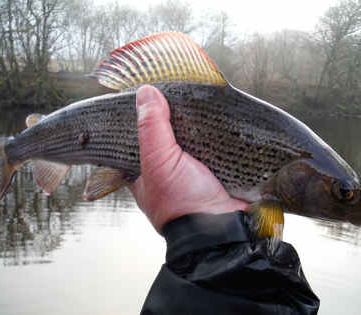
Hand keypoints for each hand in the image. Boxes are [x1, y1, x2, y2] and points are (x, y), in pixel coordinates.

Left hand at [129, 85, 247, 231]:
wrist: (225, 227)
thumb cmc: (183, 203)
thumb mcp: (158, 162)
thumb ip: (151, 128)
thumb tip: (146, 91)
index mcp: (143, 171)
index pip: (135, 137)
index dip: (140, 116)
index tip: (146, 92)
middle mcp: (166, 169)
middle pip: (165, 134)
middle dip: (171, 116)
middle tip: (176, 90)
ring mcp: (192, 168)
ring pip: (190, 137)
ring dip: (195, 123)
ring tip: (196, 95)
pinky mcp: (215, 166)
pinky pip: (211, 142)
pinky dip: (213, 131)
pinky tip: (215, 114)